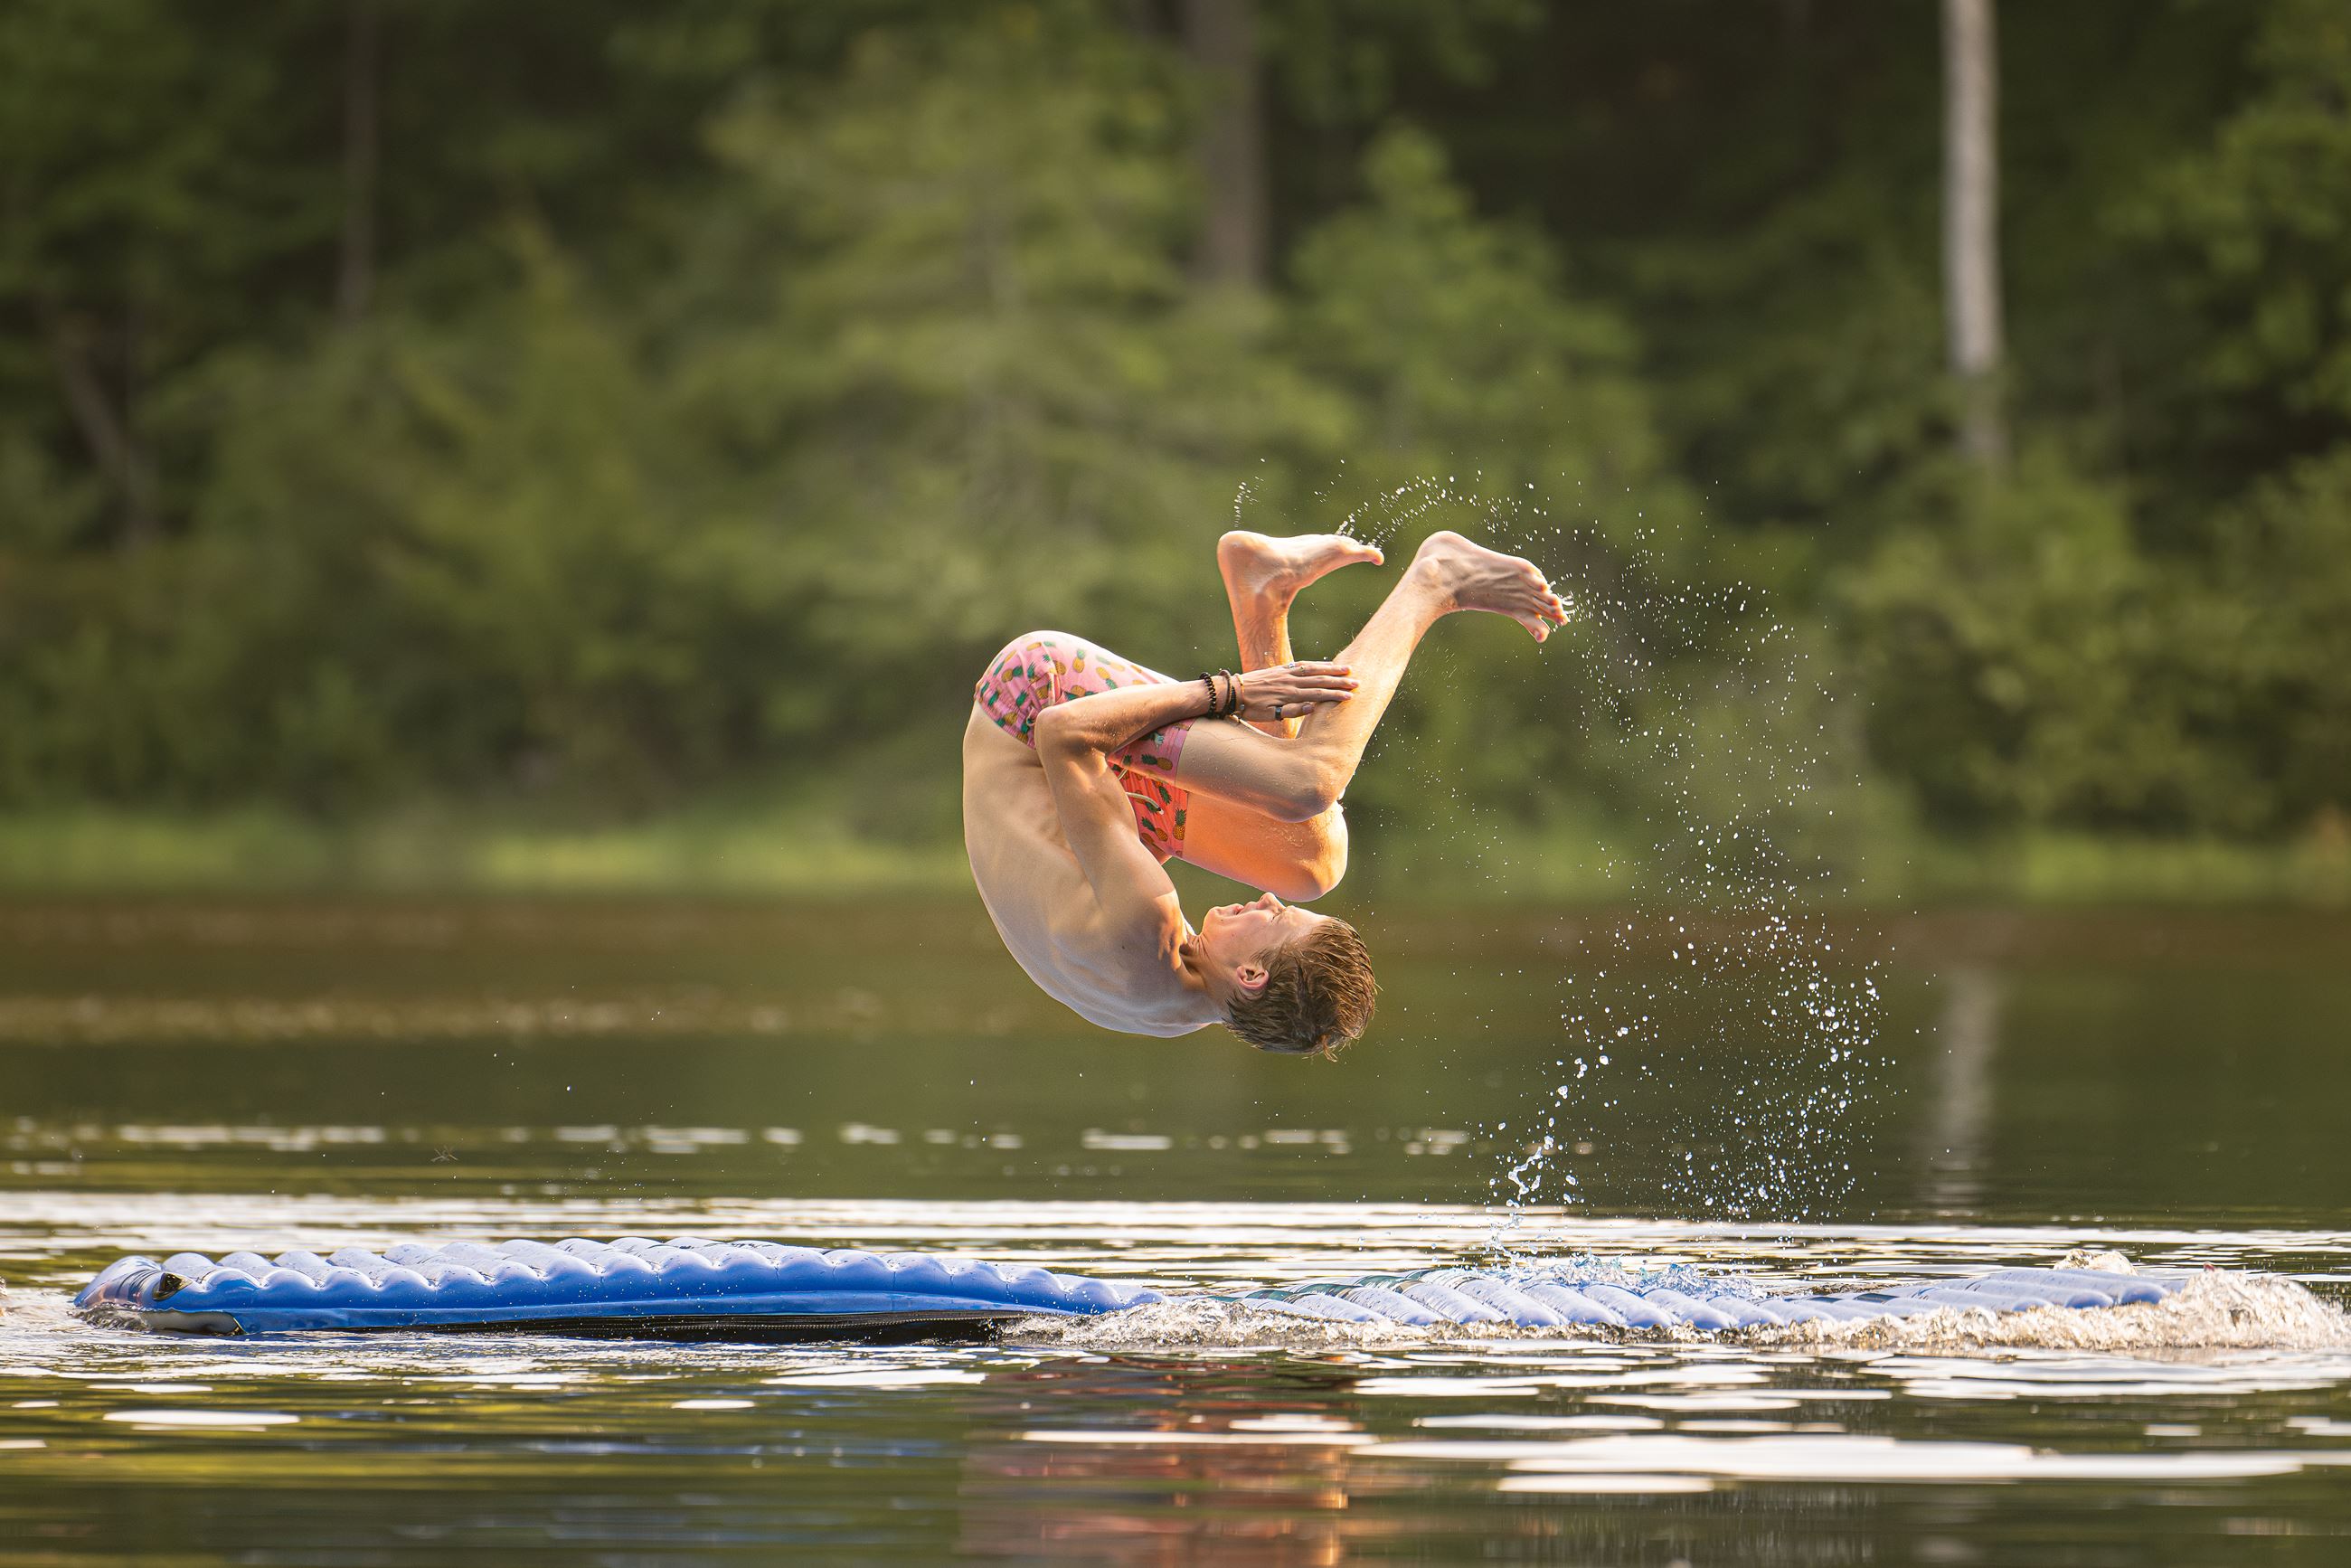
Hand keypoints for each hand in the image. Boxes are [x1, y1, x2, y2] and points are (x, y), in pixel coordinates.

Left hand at [1230, 662, 1356, 723]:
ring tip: (1346, 669)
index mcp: (1290, 695)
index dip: (1335, 696)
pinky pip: (1301, 664)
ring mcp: (1286, 673)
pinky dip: (1314, 664)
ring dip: (1331, 669)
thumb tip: (1313, 707)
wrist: (1233, 691)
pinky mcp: (1280, 669)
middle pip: (1319, 680)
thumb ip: (1291, 711)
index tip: (1350, 697)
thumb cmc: (1251, 708)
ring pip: (1313, 670)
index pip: (1318, 695)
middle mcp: (1290, 682)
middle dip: (1339, 682)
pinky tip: (1323, 664)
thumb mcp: (1270, 715)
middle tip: (1357, 682)